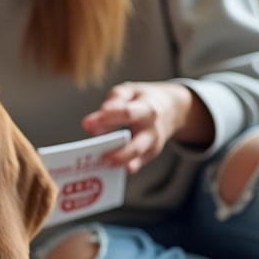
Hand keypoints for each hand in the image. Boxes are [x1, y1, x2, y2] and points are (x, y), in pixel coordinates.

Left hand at [82, 82, 211, 173]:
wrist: (172, 109)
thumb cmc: (144, 100)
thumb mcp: (130, 91)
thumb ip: (114, 100)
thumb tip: (100, 116)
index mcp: (147, 109)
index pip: (126, 114)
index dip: (106, 119)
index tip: (87, 123)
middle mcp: (152, 129)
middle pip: (136, 145)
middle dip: (117, 152)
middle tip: (100, 156)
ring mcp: (153, 144)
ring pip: (137, 157)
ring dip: (119, 161)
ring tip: (102, 163)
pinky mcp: (151, 154)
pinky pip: (137, 163)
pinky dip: (123, 166)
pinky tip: (110, 167)